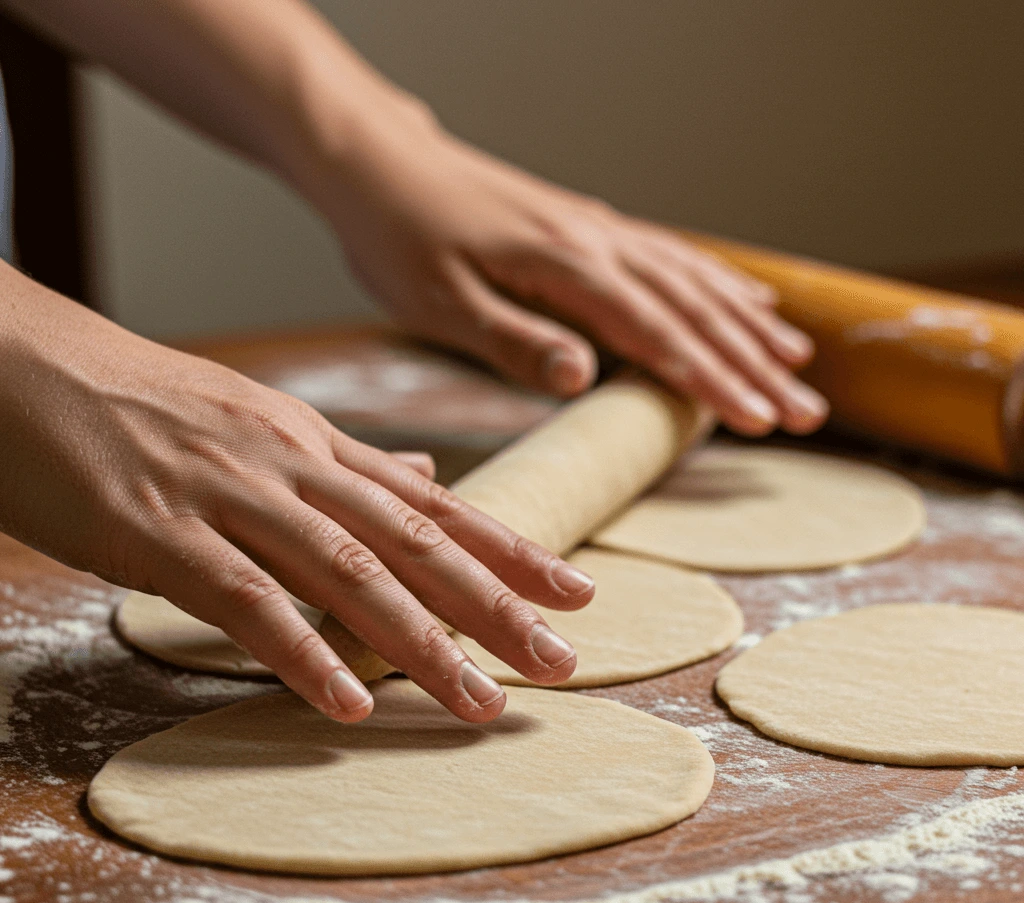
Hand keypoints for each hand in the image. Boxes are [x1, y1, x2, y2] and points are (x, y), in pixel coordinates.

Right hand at [0, 265, 593, 723]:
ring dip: (422, 643)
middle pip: (414, 541)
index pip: (437, 502)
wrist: (23, 363)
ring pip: (347, 572)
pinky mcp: (161, 533)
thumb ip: (346, 464)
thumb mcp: (258, 426)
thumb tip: (427, 478)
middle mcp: (292, 464)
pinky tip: (348, 701)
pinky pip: (243, 599)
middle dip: (496, 604)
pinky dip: (301, 651)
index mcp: (315, 443)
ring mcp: (229, 496)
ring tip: (481, 701)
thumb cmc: (140, 405)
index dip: (512, 548)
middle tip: (564, 660)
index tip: (577, 591)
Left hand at [314, 119, 828, 436]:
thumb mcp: (439, 304)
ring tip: (799, 362)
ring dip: (750, 325)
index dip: (713, 381)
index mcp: (565, 267)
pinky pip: (671, 256)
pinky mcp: (589, 228)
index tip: (763, 419)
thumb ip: (513, 341)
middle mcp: (597, 243)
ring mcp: (598, 230)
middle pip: (694, 310)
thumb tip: (584, 378)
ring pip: (694, 281)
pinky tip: (745, 298)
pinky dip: (717, 281)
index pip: (656, 334)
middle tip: (809, 412)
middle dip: (755, 365)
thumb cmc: (399, 237)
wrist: (379, 163)